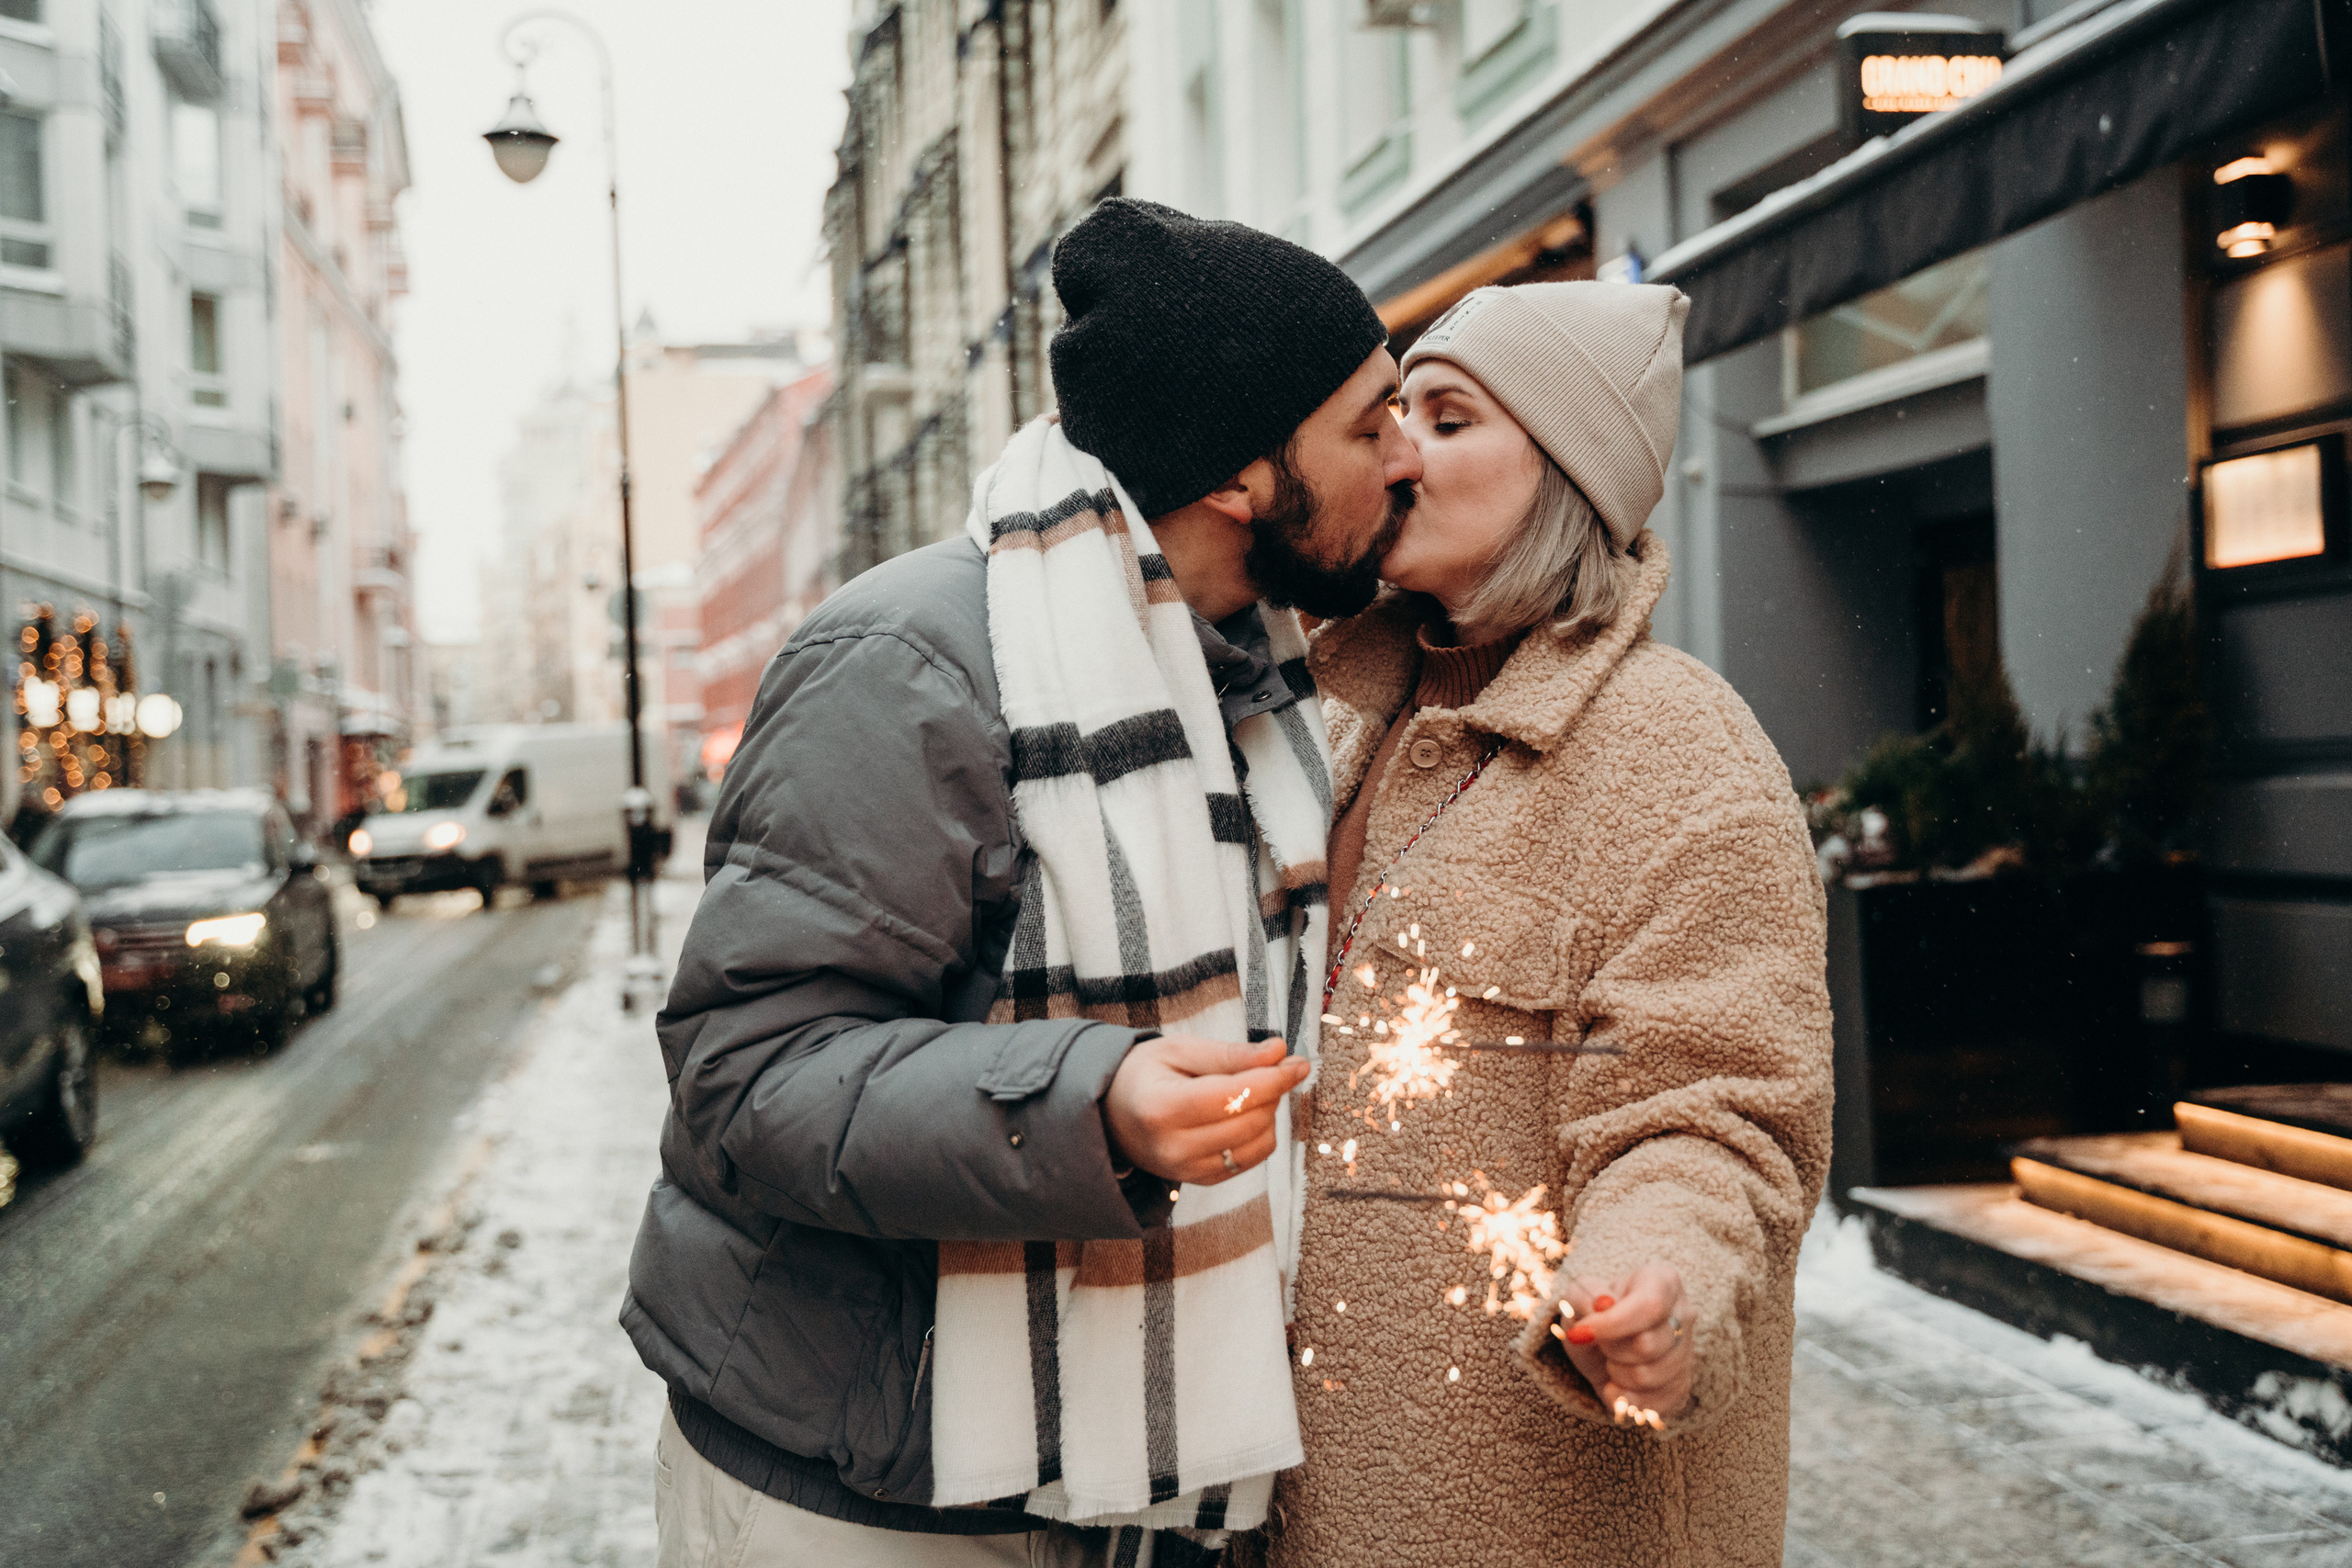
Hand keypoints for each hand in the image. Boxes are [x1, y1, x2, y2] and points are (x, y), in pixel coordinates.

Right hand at [1103, 1036, 1308, 1185]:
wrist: (1111, 1114)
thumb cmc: (1144, 1074)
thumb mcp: (1179, 1050)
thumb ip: (1230, 1054)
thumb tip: (1279, 1053)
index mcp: (1162, 1108)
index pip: (1235, 1096)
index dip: (1274, 1079)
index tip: (1298, 1062)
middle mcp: (1174, 1148)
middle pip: (1251, 1120)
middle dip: (1273, 1091)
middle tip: (1275, 1068)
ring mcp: (1187, 1171)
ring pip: (1258, 1143)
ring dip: (1268, 1113)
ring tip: (1251, 1090)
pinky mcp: (1200, 1181)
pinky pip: (1250, 1159)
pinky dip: (1258, 1133)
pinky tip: (1243, 1113)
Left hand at [1554, 1263, 1694, 1426]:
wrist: (1600, 1346)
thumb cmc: (1592, 1315)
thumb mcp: (1578, 1297)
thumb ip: (1583, 1295)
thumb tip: (1601, 1306)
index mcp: (1663, 1281)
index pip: (1649, 1306)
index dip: (1613, 1324)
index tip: (1581, 1333)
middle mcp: (1684, 1314)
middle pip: (1647, 1345)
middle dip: (1611, 1349)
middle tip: (1602, 1343)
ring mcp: (1687, 1352)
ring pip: (1648, 1376)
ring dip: (1616, 1374)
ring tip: (1611, 1361)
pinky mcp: (1682, 1385)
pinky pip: (1654, 1403)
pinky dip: (1625, 1399)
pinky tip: (1617, 1385)